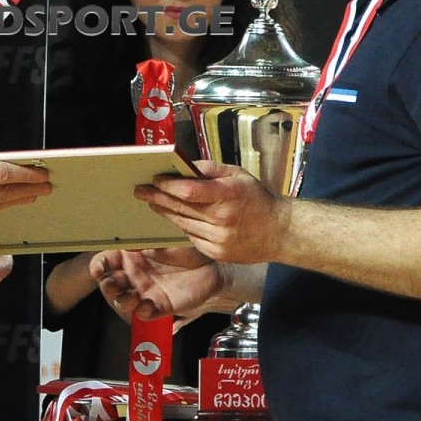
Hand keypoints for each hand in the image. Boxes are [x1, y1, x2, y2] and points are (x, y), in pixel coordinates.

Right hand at [91, 247, 231, 327]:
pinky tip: (146, 305)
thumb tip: (125, 237)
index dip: (99, 265)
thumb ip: (143, 239)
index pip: (105, 261)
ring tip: (131, 296)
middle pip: (110, 284)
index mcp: (130, 255)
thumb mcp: (162, 238)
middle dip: (107, 286)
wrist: (212, 265)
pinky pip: (145, 314)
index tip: (99, 268)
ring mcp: (145, 291)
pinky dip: (142, 312)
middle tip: (112, 284)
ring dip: (123, 301)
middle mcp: (134, 275)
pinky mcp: (159, 306)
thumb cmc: (186, 247)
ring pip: (124, 301)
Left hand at [135, 160, 285, 264]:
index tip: (155, 179)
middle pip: (181, 208)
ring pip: (183, 223)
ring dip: (166, 212)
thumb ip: (210, 169)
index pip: (190, 190)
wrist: (279, 232)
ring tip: (153, 202)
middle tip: (141, 190)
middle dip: (158, 197)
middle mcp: (223, 219)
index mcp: (229, 195)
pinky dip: (183, 226)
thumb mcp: (238, 175)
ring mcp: (219, 240)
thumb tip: (184, 166)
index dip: (169, 185)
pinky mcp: (216, 253)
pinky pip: (192, 237)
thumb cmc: (257, 199)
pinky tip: (176, 217)